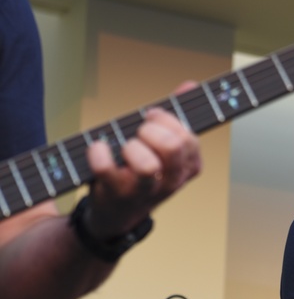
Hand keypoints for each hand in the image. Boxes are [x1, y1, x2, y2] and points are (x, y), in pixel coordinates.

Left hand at [84, 84, 201, 238]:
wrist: (118, 213)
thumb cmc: (141, 174)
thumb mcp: (164, 148)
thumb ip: (177, 116)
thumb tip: (190, 86)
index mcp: (188, 167)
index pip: (188, 138)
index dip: (167, 120)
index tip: (150, 117)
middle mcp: (171, 181)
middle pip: (173, 147)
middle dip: (150, 129)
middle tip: (138, 132)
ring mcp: (145, 190)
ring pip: (147, 164)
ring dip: (131, 147)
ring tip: (124, 148)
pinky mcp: (117, 193)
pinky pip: (106, 168)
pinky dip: (98, 152)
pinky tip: (98, 148)